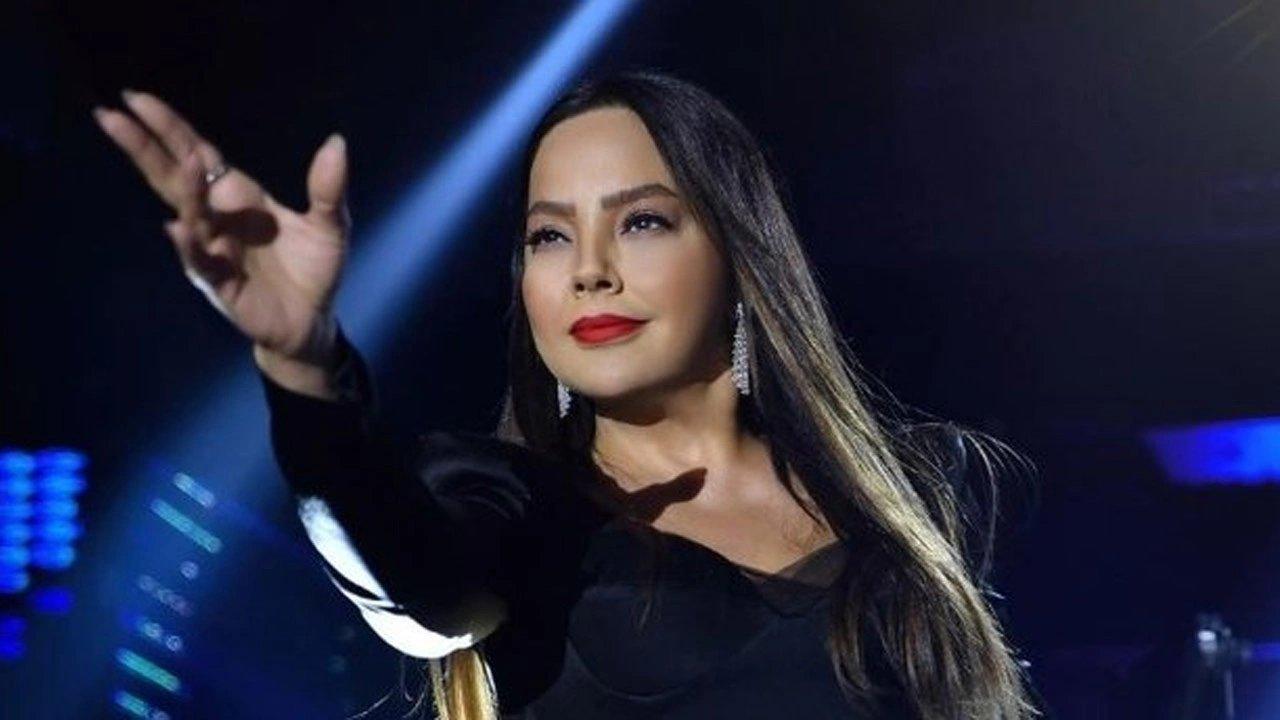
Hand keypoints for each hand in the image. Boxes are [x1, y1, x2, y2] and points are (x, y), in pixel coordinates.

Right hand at [92, 90, 350, 363]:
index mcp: (239, 196)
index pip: (197, 153)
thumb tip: (337, 142)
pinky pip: (200, 261)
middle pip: (173, 177)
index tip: (137, 99)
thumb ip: (328, 188)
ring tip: (188, 161)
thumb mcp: (330, 226)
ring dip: (187, 189)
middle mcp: (218, 218)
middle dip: (144, 147)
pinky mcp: (221, 282)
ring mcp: (214, 249)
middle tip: (111, 115)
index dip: (169, 128)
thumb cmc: (314, 270)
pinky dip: (190, 245)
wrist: (313, 322)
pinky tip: (178, 226)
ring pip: (190, 215)